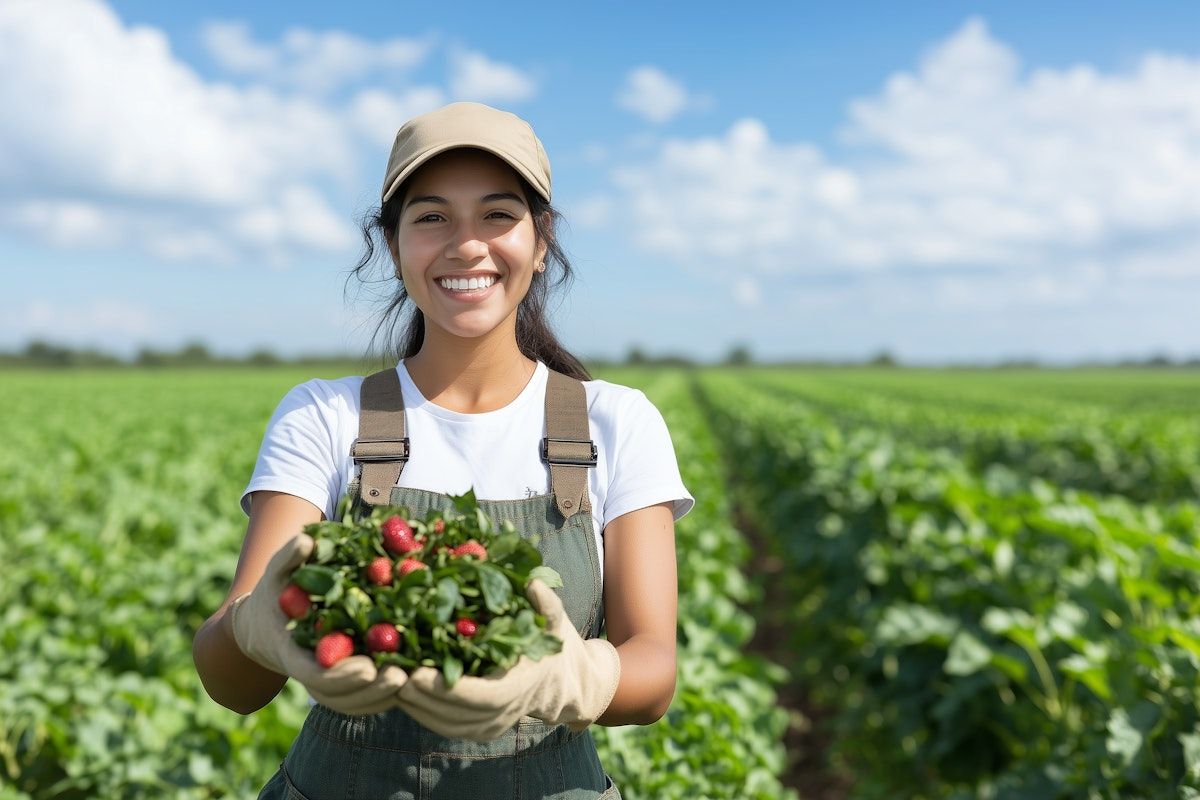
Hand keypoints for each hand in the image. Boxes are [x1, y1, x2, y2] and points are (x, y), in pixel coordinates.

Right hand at [229, 532, 408, 714]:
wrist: (265, 623)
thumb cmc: (276, 591)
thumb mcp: (277, 572)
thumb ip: (290, 556)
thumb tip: (307, 541)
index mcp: (291, 651)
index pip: (315, 674)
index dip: (342, 675)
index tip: (368, 668)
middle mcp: (308, 672)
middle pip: (339, 696)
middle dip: (370, 691)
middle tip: (402, 677)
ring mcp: (323, 683)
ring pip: (353, 703)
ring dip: (381, 698)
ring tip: (411, 681)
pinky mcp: (339, 684)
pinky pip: (360, 701)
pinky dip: (382, 698)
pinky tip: (409, 686)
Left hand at [397, 579, 620, 740]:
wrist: (567, 683)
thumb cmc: (557, 645)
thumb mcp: (555, 621)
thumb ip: (546, 604)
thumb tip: (534, 584)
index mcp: (523, 686)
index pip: (483, 697)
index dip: (448, 689)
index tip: (417, 674)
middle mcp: (508, 712)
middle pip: (457, 715)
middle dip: (422, 697)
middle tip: (391, 674)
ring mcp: (494, 725)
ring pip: (448, 725)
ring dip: (417, 708)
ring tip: (391, 682)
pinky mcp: (482, 728)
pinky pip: (448, 727)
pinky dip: (424, 714)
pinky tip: (403, 694)